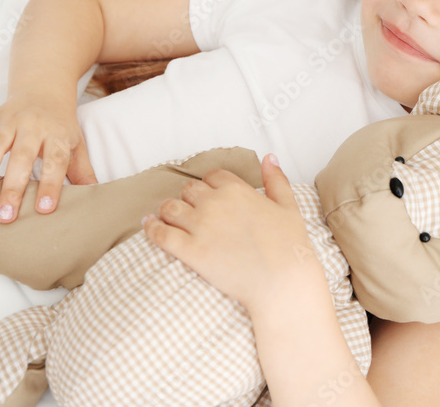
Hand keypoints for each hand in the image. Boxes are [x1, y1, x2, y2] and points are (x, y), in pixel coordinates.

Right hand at [0, 92, 97, 223]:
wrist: (44, 88)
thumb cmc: (61, 124)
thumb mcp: (76, 144)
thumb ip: (82, 171)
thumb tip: (94, 196)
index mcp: (58, 134)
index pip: (56, 161)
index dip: (51, 184)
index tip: (44, 209)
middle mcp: (33, 126)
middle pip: (22, 156)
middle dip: (13, 186)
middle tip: (6, 214)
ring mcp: (10, 121)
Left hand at [143, 154, 318, 311]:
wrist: (282, 281)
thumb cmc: (289, 245)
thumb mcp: (288, 205)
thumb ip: (276, 179)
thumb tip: (269, 158)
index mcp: (237, 190)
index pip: (212, 176)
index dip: (210, 185)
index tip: (211, 196)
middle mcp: (215, 203)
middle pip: (189, 190)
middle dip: (189, 198)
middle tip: (193, 211)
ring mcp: (200, 226)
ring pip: (170, 208)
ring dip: (168, 211)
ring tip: (170, 219)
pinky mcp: (190, 251)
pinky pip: (161, 234)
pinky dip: (152, 229)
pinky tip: (150, 226)